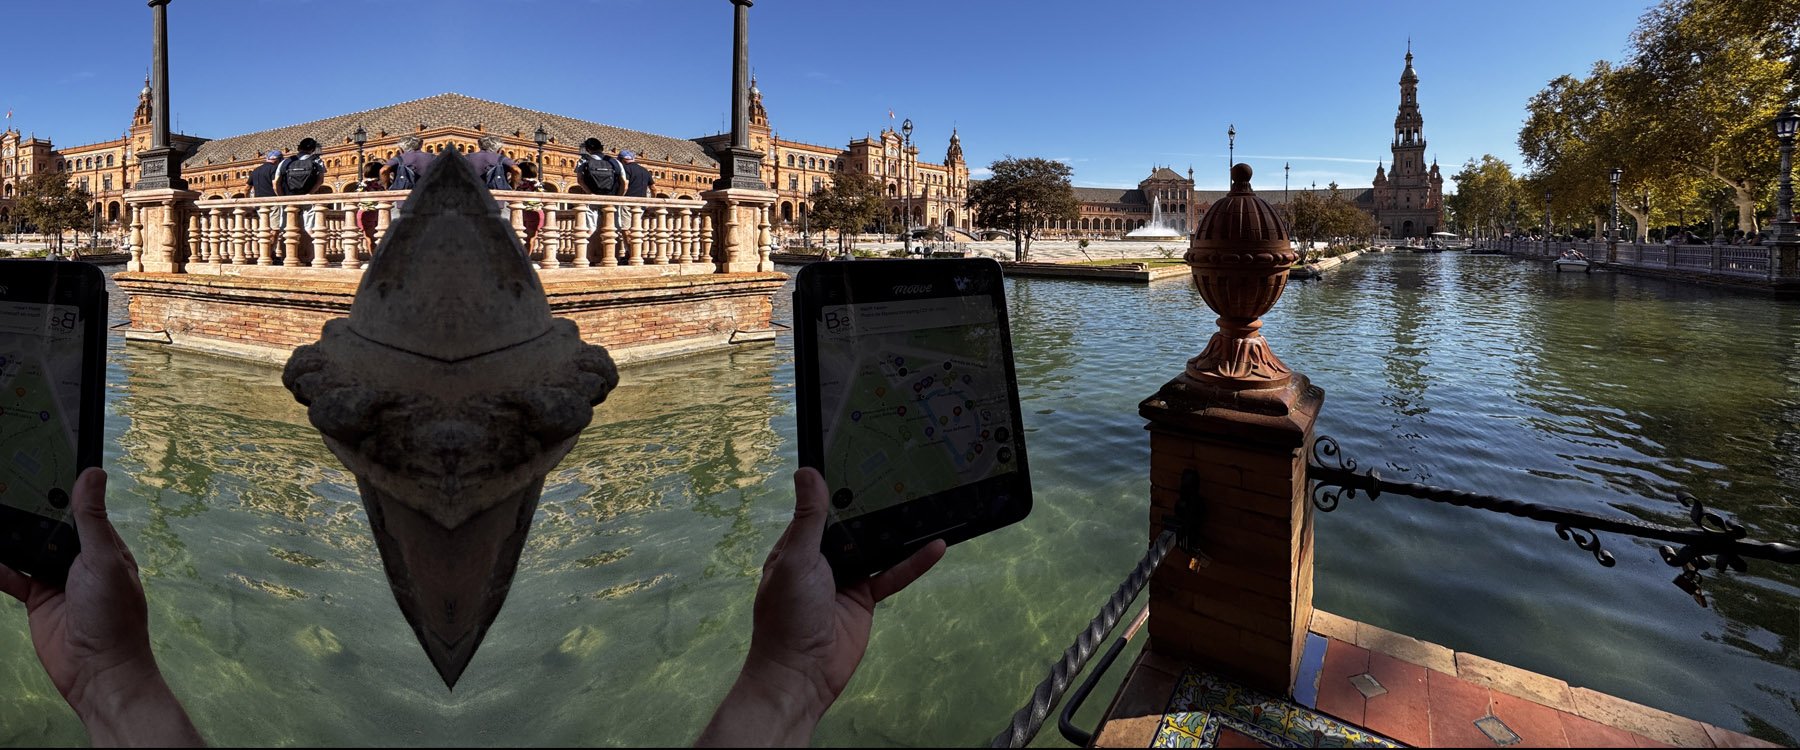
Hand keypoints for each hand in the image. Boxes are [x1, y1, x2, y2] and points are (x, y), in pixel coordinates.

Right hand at [0, 468, 202, 746]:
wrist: (98, 672)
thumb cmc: (114, 616)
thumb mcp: (104, 560)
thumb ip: (92, 519)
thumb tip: (93, 473)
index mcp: (105, 546)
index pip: (81, 509)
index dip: (61, 489)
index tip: (38, 461)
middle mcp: (81, 559)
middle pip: (50, 527)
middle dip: (29, 510)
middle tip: (4, 483)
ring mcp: (58, 579)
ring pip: (28, 548)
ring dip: (11, 536)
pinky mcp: (37, 600)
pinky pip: (12, 577)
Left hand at [696, 468, 944, 746]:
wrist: (800, 675)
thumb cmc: (787, 616)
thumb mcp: (796, 560)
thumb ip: (808, 519)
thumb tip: (807, 472)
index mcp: (798, 545)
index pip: (821, 509)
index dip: (839, 487)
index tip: (862, 457)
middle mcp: (821, 558)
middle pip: (852, 525)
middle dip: (873, 504)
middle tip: (903, 473)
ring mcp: (845, 578)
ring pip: (876, 547)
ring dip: (897, 530)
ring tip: (924, 500)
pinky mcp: (865, 599)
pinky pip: (893, 575)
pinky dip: (914, 562)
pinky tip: (937, 546)